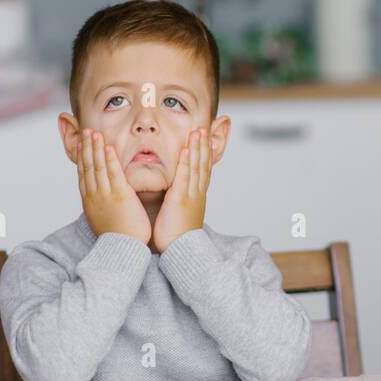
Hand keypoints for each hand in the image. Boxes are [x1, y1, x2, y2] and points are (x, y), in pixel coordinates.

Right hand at [75, 129, 151, 244]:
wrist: (122, 251)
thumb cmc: (118, 238)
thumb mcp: (104, 220)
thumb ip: (103, 207)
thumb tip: (103, 202)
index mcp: (90, 202)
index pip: (84, 175)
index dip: (82, 158)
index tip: (82, 144)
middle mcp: (94, 196)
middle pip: (87, 167)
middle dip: (86, 148)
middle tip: (85, 131)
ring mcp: (105, 195)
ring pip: (97, 167)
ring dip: (95, 148)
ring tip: (94, 133)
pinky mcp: (120, 196)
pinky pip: (113, 174)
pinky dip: (109, 159)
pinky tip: (108, 147)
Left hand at [151, 128, 211, 253]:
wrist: (181, 252)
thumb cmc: (177, 238)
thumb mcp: (181, 216)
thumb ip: (179, 203)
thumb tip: (176, 197)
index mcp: (195, 197)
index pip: (202, 170)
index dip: (203, 154)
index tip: (203, 140)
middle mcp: (196, 193)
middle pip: (202, 164)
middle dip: (203, 145)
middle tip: (203, 129)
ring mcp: (191, 195)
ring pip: (196, 166)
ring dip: (197, 147)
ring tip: (198, 131)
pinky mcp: (181, 199)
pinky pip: (185, 176)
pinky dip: (187, 161)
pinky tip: (187, 149)